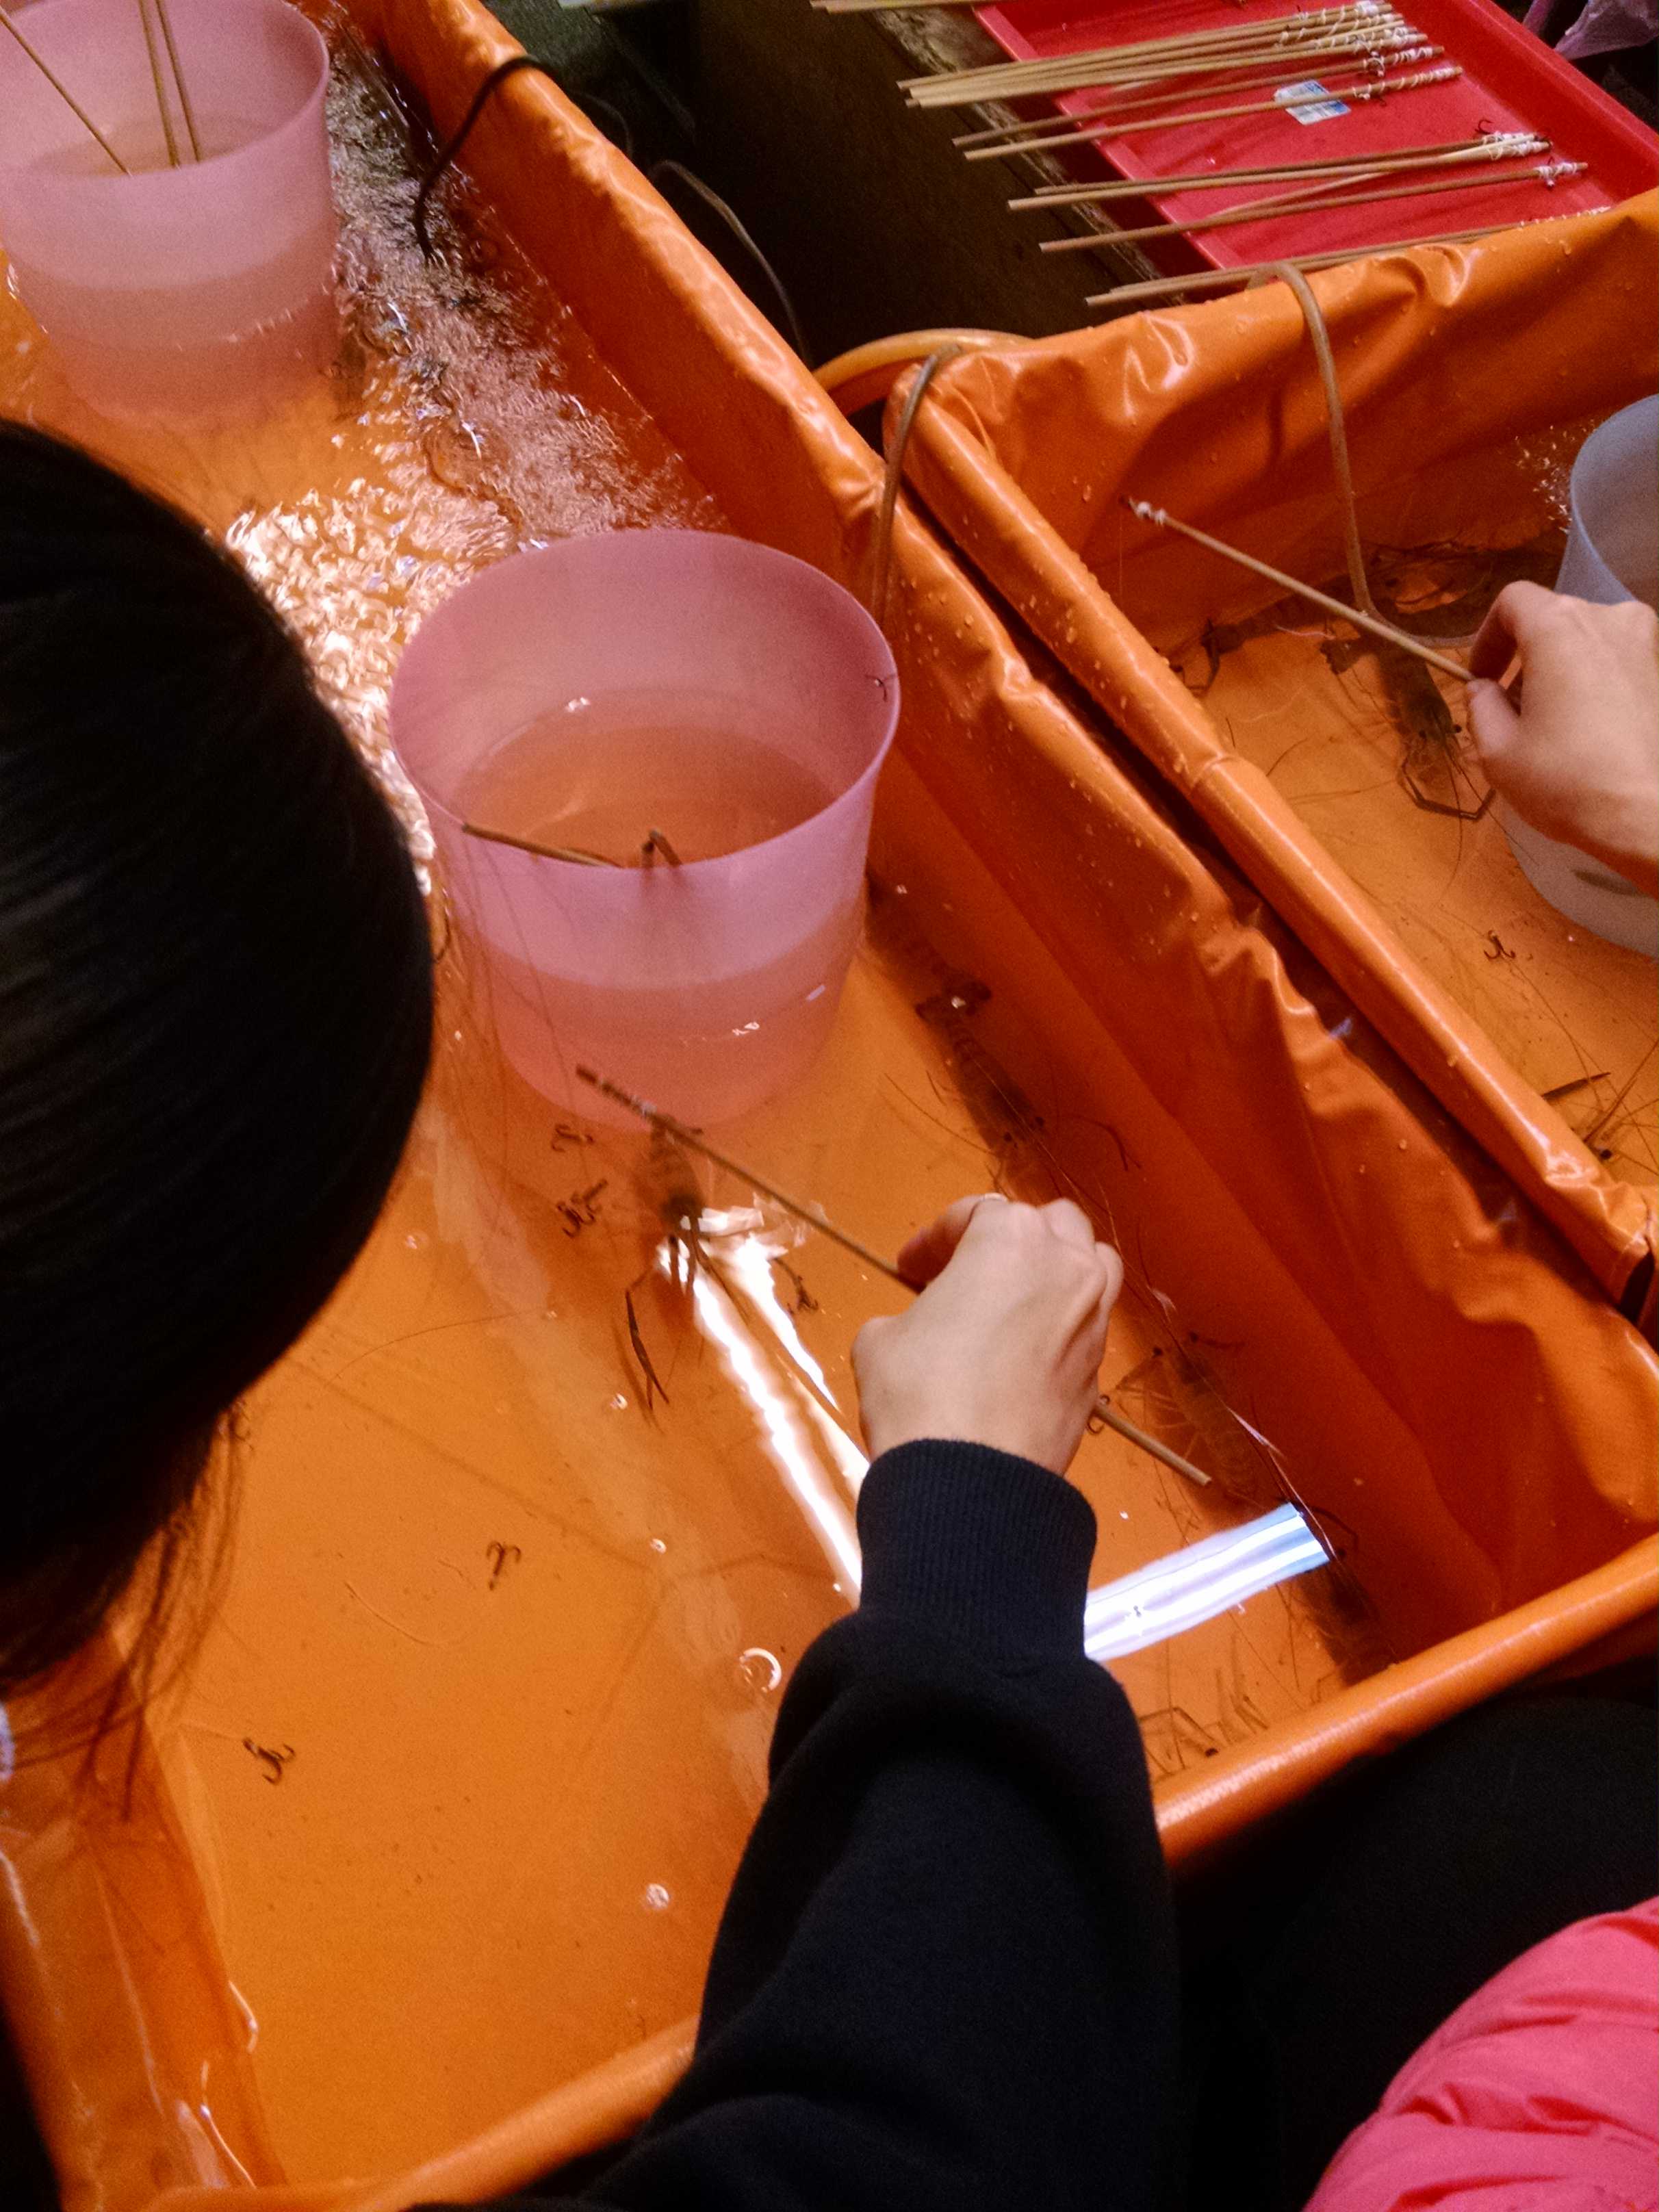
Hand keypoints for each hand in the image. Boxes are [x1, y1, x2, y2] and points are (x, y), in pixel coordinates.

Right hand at [852, 1195, 1122, 1476]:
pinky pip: (1087, 1327)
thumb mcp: (882, 1339)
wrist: (971, 1480)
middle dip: (1011, 1240)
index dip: (934, 1238)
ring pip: (1092, 1266)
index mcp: (1011, 1240)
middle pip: (1051, 1225)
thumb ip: (908, 1315)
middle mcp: (1066, 1267)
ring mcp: (1093, 1319)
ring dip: (1057, 1271)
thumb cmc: (918, 1391)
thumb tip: (921, 1330)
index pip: (976, 1214)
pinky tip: (1025, 1354)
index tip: (908, 1269)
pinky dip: (1062, 1326)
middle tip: (968, 1274)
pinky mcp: (1100, 1372)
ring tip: (1017, 1301)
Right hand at [1467, 583, 1658, 896]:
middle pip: (1554, 620)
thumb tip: (1483, 688)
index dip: (1488, 636)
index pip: (1514, 601)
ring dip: (1564, 670)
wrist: (1650, 813)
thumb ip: (1481, 706)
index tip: (1481, 678)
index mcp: (1559, 627)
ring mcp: (1646, 642)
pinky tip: (1593, 730)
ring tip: (1555, 723)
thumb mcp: (1498, 751)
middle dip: (1526, 657)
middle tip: (1514, 709)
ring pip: (1590, 641)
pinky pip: (1619, 662)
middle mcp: (1608, 618)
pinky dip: (1597, 682)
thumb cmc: (1566, 780)